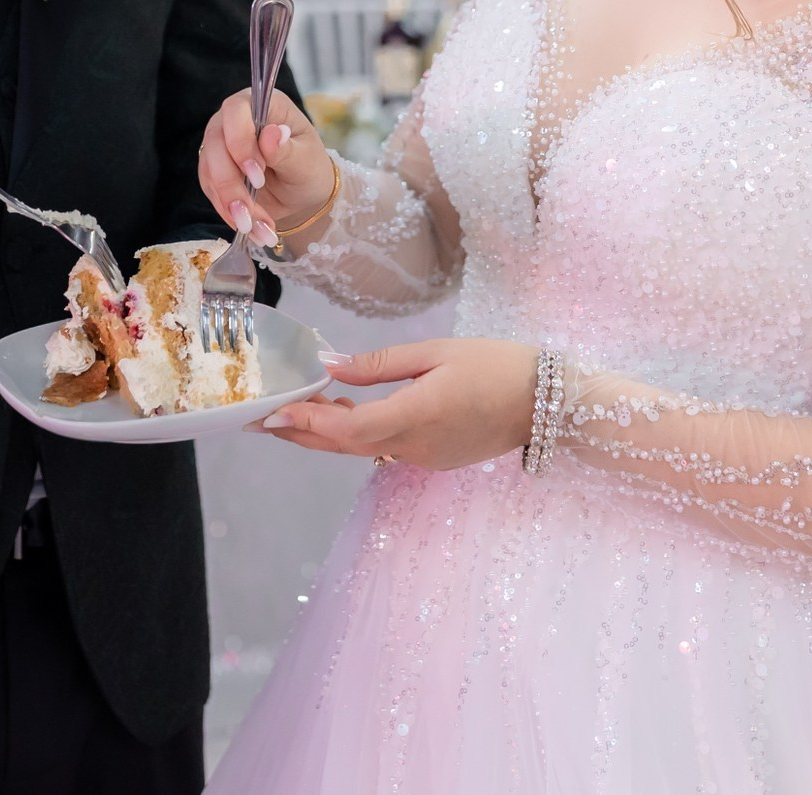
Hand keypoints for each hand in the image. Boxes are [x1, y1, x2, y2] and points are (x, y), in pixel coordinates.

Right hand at [197, 87, 329, 247]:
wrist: (302, 194)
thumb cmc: (309, 168)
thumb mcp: (306, 161)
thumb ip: (287, 150)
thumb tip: (272, 134)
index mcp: (263, 105)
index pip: (236, 110)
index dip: (240, 141)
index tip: (258, 175)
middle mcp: (235, 120)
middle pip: (215, 144)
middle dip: (230, 183)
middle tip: (249, 212)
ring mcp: (221, 144)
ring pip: (209, 171)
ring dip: (230, 204)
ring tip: (254, 228)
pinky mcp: (214, 170)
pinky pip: (211, 191)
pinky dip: (228, 212)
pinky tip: (249, 228)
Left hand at [255, 339, 538, 470]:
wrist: (549, 404)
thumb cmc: (497, 365)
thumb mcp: (437, 352)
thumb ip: (380, 364)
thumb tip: (330, 365)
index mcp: (415, 415)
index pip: (347, 425)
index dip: (306, 421)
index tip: (272, 413)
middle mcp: (415, 446)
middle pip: (345, 445)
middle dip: (301, 433)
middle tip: (262, 420)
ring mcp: (425, 458)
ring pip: (363, 449)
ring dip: (327, 433)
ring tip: (295, 411)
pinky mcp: (435, 459)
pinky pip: (385, 448)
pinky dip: (358, 433)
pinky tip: (344, 412)